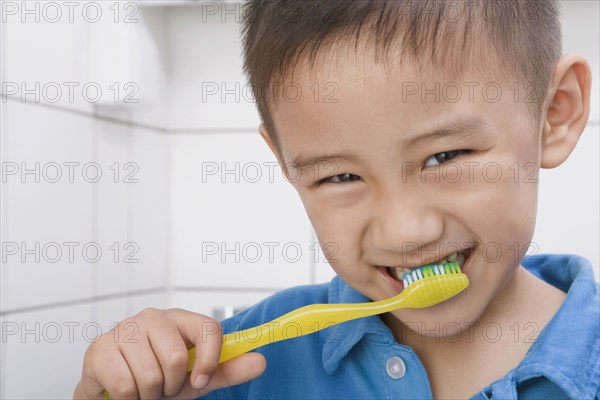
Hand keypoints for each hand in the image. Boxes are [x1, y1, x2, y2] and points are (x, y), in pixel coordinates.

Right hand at [73, 308, 265, 398]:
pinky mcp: (99, 349)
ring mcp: (124, 330)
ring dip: (151, 395)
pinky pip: (125, 386)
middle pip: (176, 357)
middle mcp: (152, 317)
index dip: (210, 359)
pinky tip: (126, 393)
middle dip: (172, 385)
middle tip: (164, 387)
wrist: (115, 388)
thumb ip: (227, 368)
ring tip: (145, 389)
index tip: (200, 380)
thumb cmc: (159, 376)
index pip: (209, 328)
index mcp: (180, 319)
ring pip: (150, 375)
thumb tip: (261, 361)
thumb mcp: (197, 376)